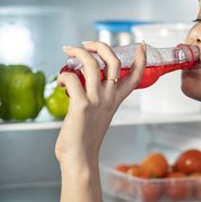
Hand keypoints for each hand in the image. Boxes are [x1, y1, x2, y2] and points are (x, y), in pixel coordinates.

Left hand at [55, 41, 145, 167]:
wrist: (81, 158)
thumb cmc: (86, 137)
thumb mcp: (100, 113)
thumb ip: (97, 97)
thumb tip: (79, 81)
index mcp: (116, 99)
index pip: (135, 76)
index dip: (141, 59)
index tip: (141, 45)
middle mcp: (109, 97)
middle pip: (113, 61)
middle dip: (100, 46)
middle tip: (86, 43)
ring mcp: (97, 100)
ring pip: (92, 64)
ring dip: (78, 52)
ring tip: (68, 51)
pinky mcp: (81, 105)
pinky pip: (72, 79)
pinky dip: (63, 76)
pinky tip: (60, 82)